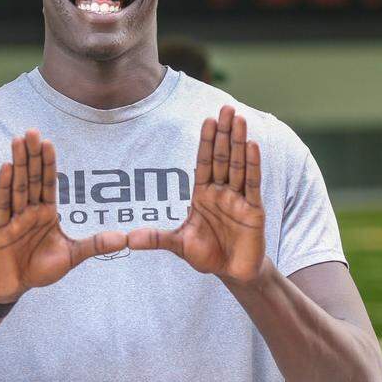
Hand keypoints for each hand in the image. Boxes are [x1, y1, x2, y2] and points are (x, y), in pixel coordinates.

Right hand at [0, 129, 127, 302]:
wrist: (12, 287)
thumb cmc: (39, 269)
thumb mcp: (71, 256)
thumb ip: (95, 245)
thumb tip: (124, 238)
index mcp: (45, 213)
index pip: (48, 183)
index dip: (49, 163)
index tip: (50, 143)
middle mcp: (28, 211)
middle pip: (32, 178)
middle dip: (33, 155)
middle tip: (32, 131)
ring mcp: (12, 218)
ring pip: (17, 186)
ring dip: (19, 163)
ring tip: (18, 141)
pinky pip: (2, 205)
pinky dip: (4, 186)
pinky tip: (6, 167)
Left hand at [128, 106, 266, 283]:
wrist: (232, 273)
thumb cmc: (206, 255)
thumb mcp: (178, 245)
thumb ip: (156, 239)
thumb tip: (128, 240)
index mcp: (203, 194)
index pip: (204, 162)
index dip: (206, 141)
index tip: (208, 119)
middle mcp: (221, 192)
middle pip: (222, 157)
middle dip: (224, 133)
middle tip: (227, 108)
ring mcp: (239, 199)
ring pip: (238, 165)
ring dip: (239, 142)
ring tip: (240, 119)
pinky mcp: (254, 210)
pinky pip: (253, 184)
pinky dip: (253, 165)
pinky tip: (253, 145)